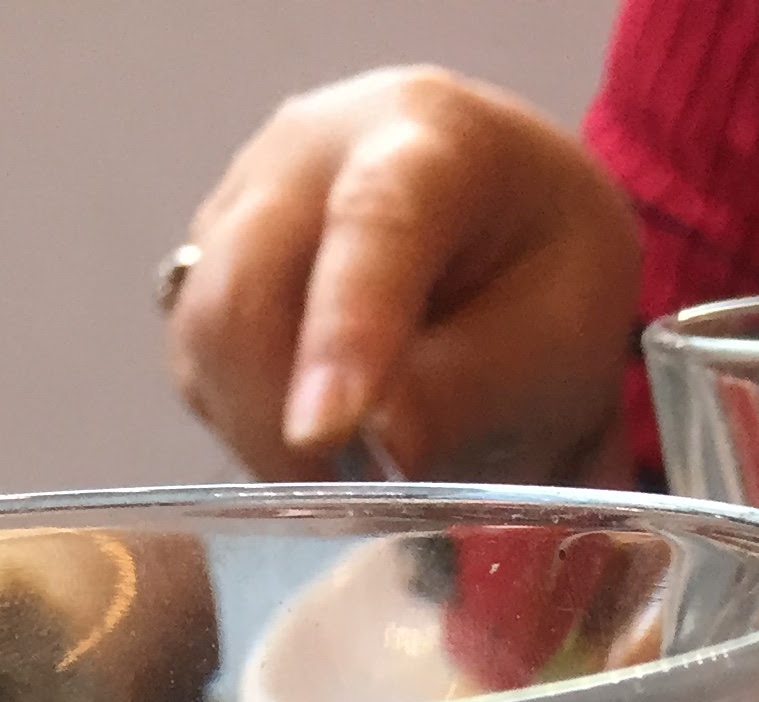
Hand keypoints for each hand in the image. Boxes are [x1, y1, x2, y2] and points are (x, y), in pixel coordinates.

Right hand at [165, 68, 641, 482]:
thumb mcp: (559, 336)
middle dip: (277, 419)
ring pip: (204, 330)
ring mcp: (246, 196)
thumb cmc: (548, 273)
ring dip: (258, 431)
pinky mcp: (212, 256)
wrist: (515, 220)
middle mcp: (313, 147)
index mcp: (430, 137)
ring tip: (340, 482)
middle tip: (346, 507)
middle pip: (244, 285)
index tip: (324, 433)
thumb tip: (383, 446)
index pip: (371, 223)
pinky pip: (199, 357)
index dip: (342, 332)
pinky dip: (243, 421)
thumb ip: (474, 385)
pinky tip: (311, 447)